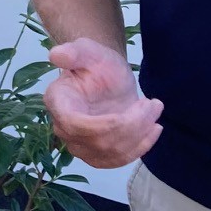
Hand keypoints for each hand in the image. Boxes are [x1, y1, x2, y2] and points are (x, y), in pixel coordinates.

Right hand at [43, 37, 162, 167]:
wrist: (106, 77)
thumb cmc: (96, 63)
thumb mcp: (88, 51)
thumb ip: (74, 52)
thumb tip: (56, 54)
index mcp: (58, 102)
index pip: (74, 125)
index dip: (102, 126)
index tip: (129, 112)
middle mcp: (63, 128)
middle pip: (98, 142)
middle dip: (132, 126)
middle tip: (153, 104)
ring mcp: (79, 145)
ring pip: (112, 153)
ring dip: (140, 135)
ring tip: (155, 109)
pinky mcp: (97, 155)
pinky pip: (118, 160)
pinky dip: (140, 147)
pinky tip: (154, 129)